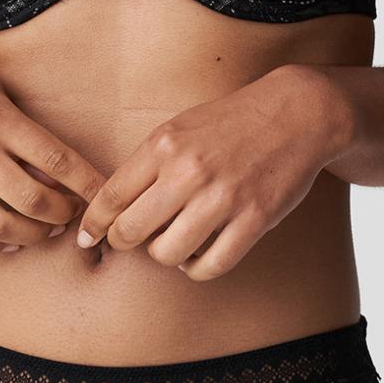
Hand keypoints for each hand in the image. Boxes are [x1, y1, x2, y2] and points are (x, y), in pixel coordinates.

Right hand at [0, 38, 107, 255]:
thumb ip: (23, 126)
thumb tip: (58, 171)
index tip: (104, 194)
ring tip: (44, 228)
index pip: (55, 159)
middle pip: (33, 200)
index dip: (87, 183)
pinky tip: (6, 241)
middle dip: (63, 213)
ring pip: (0, 227)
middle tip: (72, 212)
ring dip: (32, 235)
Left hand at [74, 66, 353, 279]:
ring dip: (164, 256)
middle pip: (131, 231)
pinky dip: (197, 269)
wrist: (296, 113)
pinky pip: (210, 266)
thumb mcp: (180, 127)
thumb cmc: (230, 123)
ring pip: (168, 254)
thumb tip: (113, 208)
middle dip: (124, 242)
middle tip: (134, 240)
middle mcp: (188, 172)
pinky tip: (199, 255)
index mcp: (164, 145)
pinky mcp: (254, 219)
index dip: (93, 224)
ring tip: (173, 243)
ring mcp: (223, 198)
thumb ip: (148, 163)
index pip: (111, 196)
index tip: (88, 238)